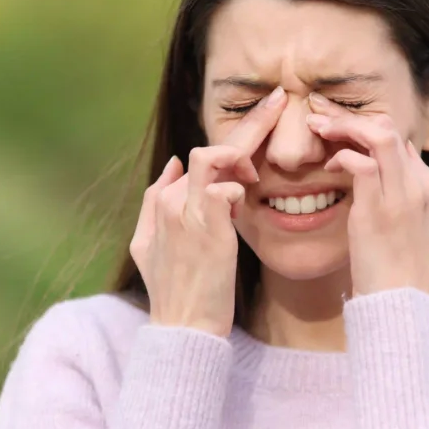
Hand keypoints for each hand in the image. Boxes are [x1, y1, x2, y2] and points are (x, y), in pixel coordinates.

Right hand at [130, 87, 286, 335]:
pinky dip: (238, 188)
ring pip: (213, 157)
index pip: (200, 157)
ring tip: (260, 170)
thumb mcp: (148, 246)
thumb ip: (155, 202)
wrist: (182, 329)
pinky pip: (224, 188)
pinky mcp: (207, 228)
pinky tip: (248, 198)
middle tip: (280, 100)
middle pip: (210, 147)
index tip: (260, 130)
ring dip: (243, 153)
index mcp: (162, 202)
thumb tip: (174, 162)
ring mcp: (186, 213)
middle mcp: (171, 201)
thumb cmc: (174, 292)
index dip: (233, 144)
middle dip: (250, 120)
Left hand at [306, 109, 428, 297]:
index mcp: (428, 190)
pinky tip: (327, 166)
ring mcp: (402, 196)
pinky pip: (360, 163)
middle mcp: (420, 186)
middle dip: (352, 117)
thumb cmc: (401, 275)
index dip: (367, 129)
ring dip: (344, 125)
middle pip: (390, 129)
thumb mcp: (417, 233)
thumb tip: (392, 178)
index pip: (400, 140)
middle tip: (322, 116)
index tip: (339, 129)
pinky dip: (341, 156)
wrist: (405, 308)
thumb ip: (408, 202)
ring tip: (318, 127)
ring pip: (380, 135)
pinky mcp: (378, 211)